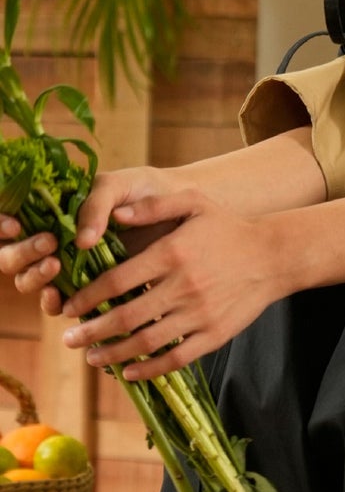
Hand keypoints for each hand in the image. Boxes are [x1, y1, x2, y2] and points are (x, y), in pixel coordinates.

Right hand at [0, 165, 191, 319]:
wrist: (180, 209)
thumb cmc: (144, 190)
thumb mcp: (117, 187)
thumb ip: (95, 206)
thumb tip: (80, 242)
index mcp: (50, 211)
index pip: (10, 222)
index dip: (2, 225)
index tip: (13, 225)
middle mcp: (50, 241)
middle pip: (12, 257)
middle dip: (22, 253)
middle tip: (48, 245)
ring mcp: (65, 267)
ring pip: (30, 282)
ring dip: (35, 277)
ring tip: (55, 266)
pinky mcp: (86, 290)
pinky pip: (60, 304)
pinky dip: (56, 304)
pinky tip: (64, 300)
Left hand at [57, 185, 288, 379]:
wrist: (274, 255)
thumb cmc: (228, 228)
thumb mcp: (194, 203)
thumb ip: (154, 206)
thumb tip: (113, 215)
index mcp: (172, 254)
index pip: (116, 281)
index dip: (87, 297)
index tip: (69, 306)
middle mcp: (183, 287)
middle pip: (125, 317)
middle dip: (91, 332)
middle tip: (69, 339)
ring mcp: (199, 314)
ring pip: (146, 342)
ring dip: (113, 354)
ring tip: (91, 358)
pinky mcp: (215, 335)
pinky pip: (176, 358)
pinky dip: (149, 369)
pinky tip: (129, 372)